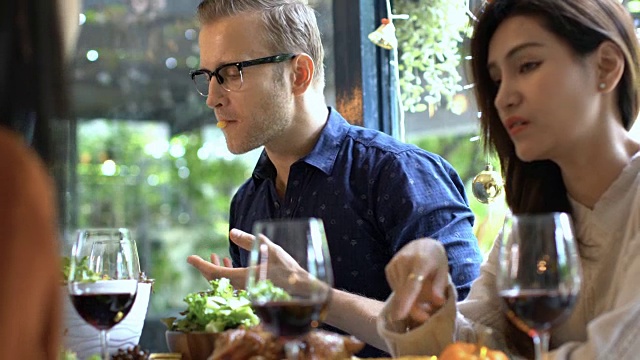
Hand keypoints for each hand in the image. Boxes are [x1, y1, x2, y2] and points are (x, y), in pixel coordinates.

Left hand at [187, 228, 308, 290]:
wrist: (303, 291)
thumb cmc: (288, 269)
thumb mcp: (269, 249)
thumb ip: (249, 240)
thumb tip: (231, 232)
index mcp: (242, 278)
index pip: (214, 273)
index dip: (200, 265)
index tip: (190, 258)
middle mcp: (241, 288)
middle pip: (215, 281)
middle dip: (207, 268)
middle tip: (202, 258)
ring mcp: (245, 293)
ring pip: (224, 284)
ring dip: (218, 271)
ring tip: (218, 257)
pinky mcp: (251, 294)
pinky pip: (233, 286)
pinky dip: (228, 275)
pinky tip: (232, 264)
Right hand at [384, 238, 448, 325]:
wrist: (423, 244)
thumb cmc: (436, 260)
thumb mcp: (443, 270)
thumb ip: (440, 286)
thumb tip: (438, 302)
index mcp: (421, 261)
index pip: (412, 283)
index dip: (407, 300)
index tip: (401, 315)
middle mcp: (404, 261)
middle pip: (404, 292)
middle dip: (413, 309)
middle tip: (425, 317)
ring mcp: (394, 264)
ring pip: (398, 292)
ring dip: (408, 302)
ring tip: (422, 298)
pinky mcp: (388, 268)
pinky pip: (395, 288)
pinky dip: (403, 294)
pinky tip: (411, 289)